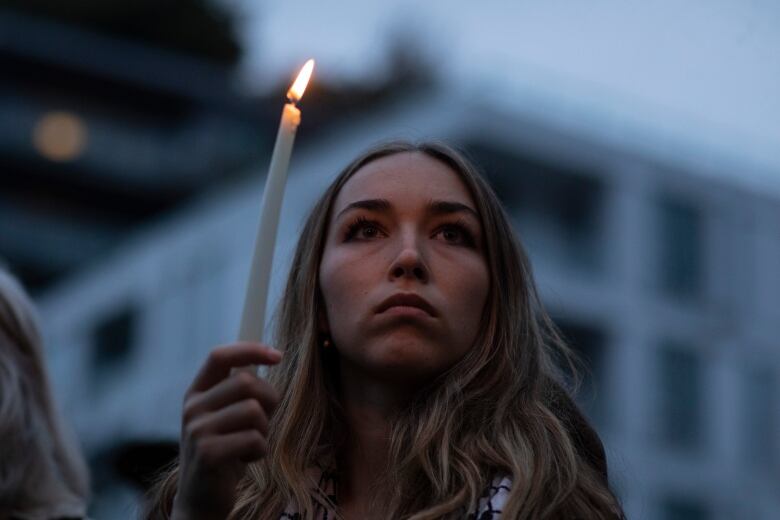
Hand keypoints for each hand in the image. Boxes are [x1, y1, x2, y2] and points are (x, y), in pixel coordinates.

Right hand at [172, 343, 281, 519]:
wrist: (201, 498)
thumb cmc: (224, 451)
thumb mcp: (226, 415)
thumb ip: (240, 390)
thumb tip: (270, 355)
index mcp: (196, 392)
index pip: (220, 356)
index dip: (250, 350)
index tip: (277, 356)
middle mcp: (192, 407)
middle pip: (246, 382)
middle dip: (269, 399)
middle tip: (265, 421)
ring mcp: (197, 430)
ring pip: (254, 410)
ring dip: (264, 429)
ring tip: (251, 443)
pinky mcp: (207, 453)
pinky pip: (254, 439)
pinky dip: (260, 451)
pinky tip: (246, 460)